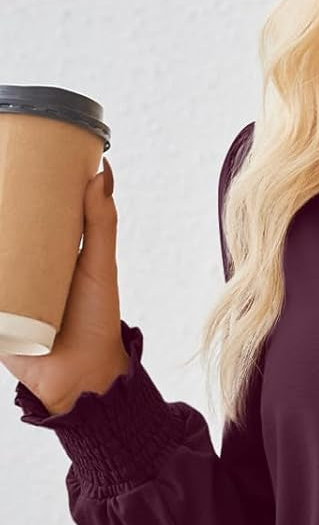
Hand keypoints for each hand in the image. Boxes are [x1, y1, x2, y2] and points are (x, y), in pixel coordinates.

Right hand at [0, 161, 129, 413]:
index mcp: (46, 248)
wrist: (80, 377)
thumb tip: (102, 172)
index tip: (6, 147)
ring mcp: (3, 285)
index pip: (25, 208)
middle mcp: (21, 263)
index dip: (13, 183)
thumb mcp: (99, 268)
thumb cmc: (97, 323)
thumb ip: (100, 225)